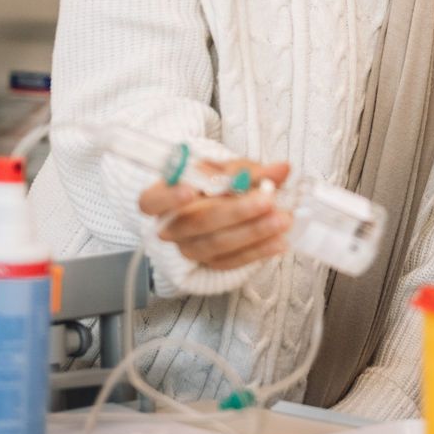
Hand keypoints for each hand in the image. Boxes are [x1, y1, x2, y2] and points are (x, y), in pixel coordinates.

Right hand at [138, 158, 291, 269]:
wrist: (216, 206)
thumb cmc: (216, 182)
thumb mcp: (228, 169)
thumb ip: (250, 171)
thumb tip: (281, 169)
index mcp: (162, 197)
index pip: (151, 201)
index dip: (168, 197)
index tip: (191, 189)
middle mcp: (170, 227)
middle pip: (196, 223)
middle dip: (235, 212)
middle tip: (267, 200)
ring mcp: (189, 249)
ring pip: (217, 244)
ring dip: (253, 232)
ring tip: (282, 220)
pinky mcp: (210, 263)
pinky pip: (232, 260)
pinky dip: (258, 250)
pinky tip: (279, 241)